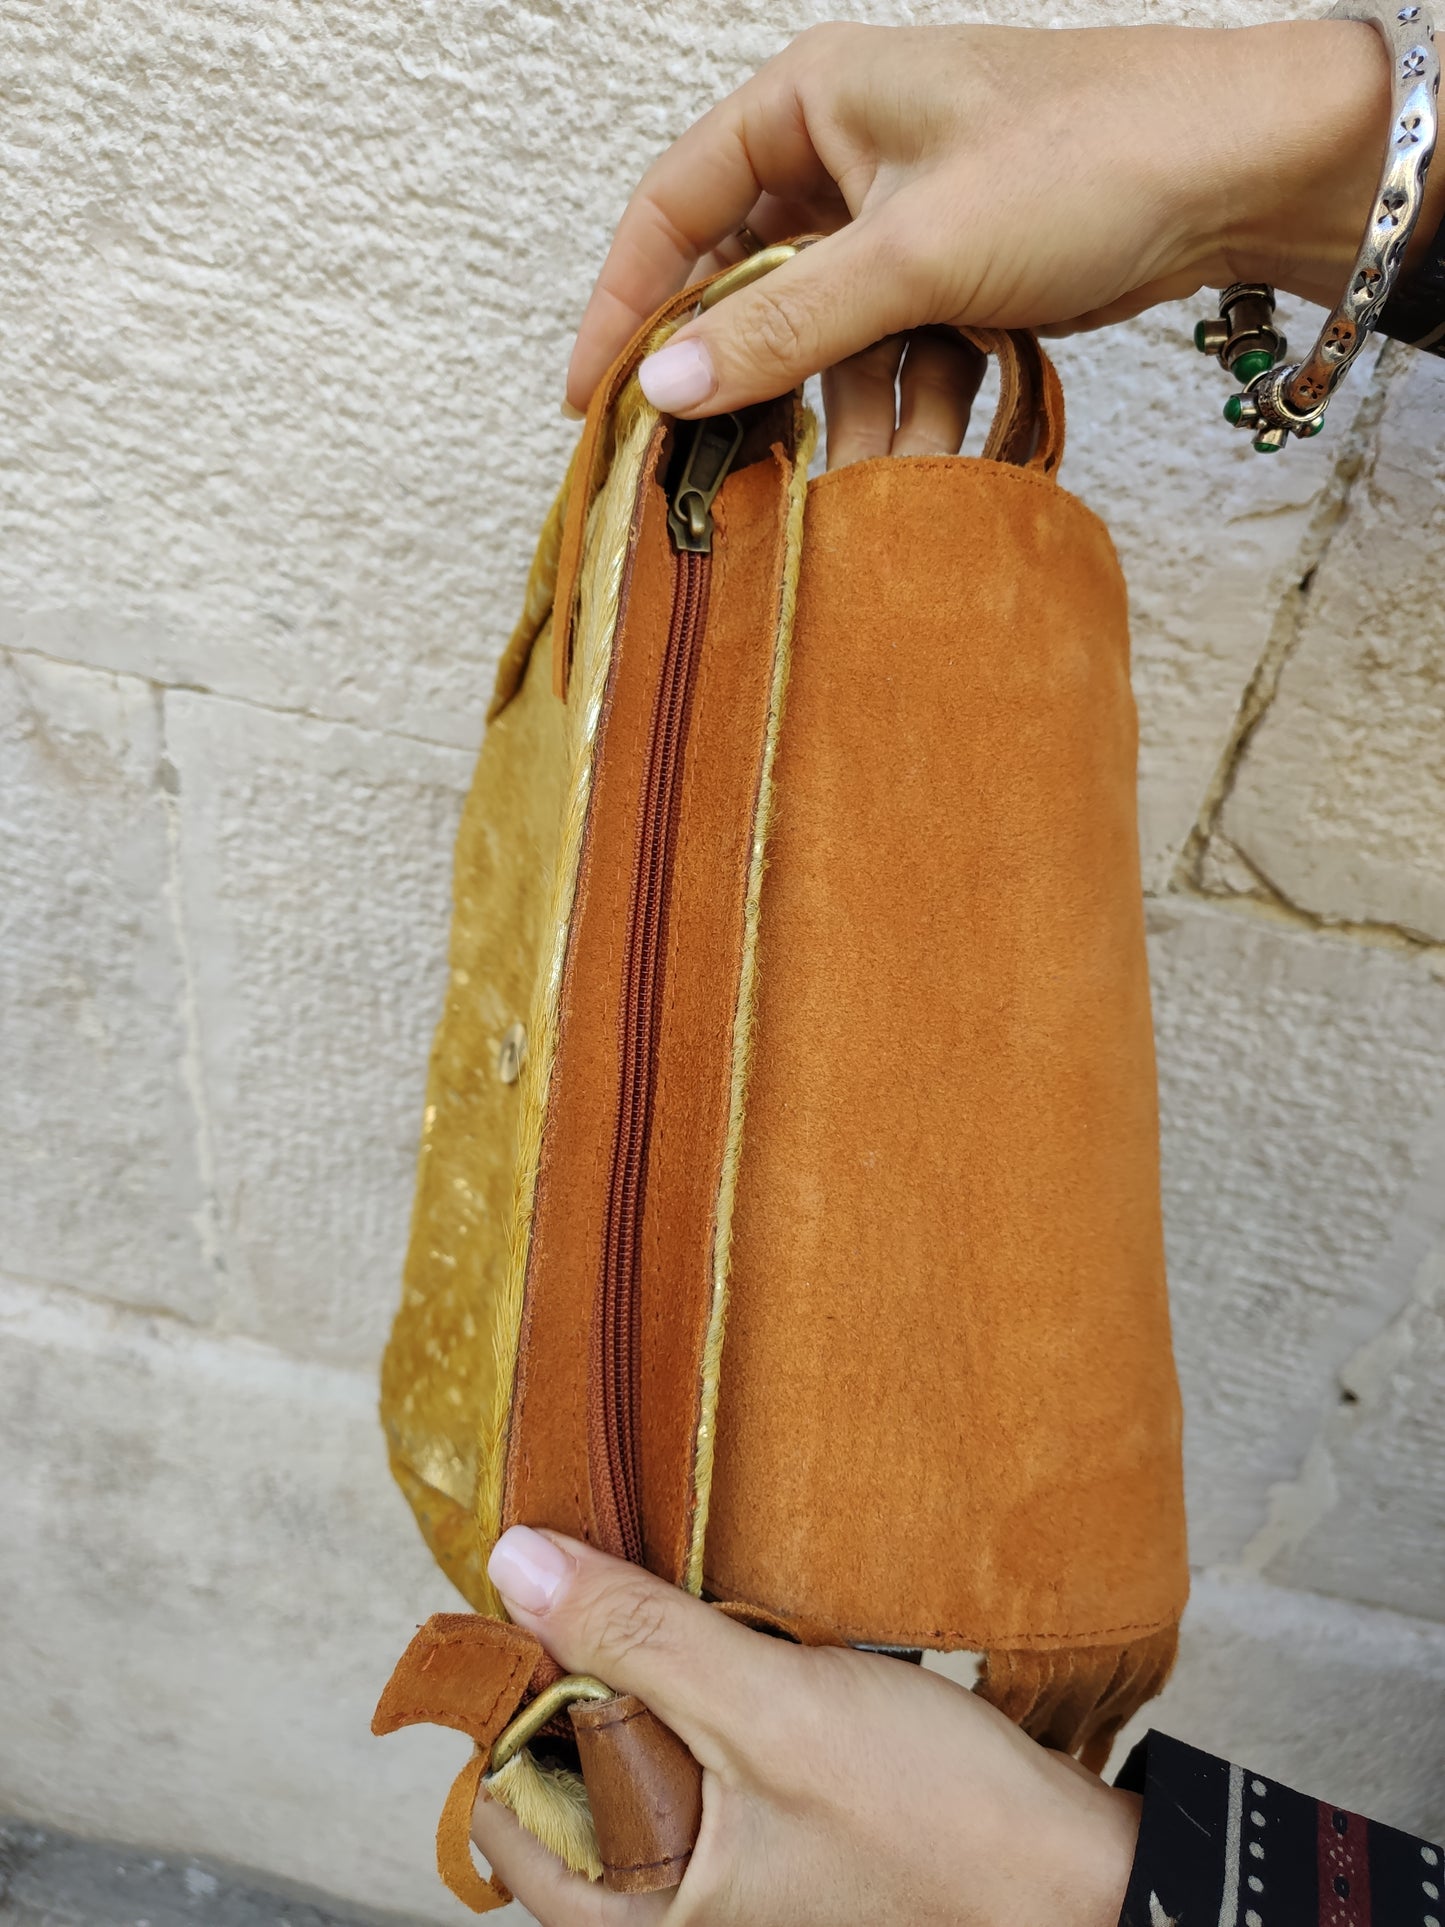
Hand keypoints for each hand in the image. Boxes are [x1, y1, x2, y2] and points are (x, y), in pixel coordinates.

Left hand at [473, 1526, 1140, 1926]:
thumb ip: (638, 1636)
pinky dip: (706, 1687)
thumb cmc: (934, 1820)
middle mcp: (670, 1908)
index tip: (540, 1603)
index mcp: (640, 1919)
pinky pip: (699, 1751)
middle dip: (588, 1673)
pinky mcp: (767, 1831)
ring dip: (653, 1672)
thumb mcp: (768, 1707)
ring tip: (692, 1613)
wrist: (1072, 1869)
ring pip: (634, 1752)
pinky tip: (744, 1641)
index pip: (500, 1807)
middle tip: (622, 1590)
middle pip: (563, 1773)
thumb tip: (515, 1565)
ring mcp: (722, 1872)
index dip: (509, 1695)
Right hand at [565, 20, 1424, 467]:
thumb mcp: (911, 252)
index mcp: (811, 101)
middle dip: (723, 366)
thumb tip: (663, 388)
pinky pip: (882, 342)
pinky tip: (885, 452)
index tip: (591, 397)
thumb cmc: (1083, 160)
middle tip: (682, 457)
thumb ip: (781, 326)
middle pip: (740, 273)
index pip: (674, 206)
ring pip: (815, 323)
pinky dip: (883, 396)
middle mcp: (844, 149)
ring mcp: (900, 213)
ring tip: (794, 473)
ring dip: (814, 398)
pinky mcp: (949, 268)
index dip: (625, 304)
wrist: (1237, 173)